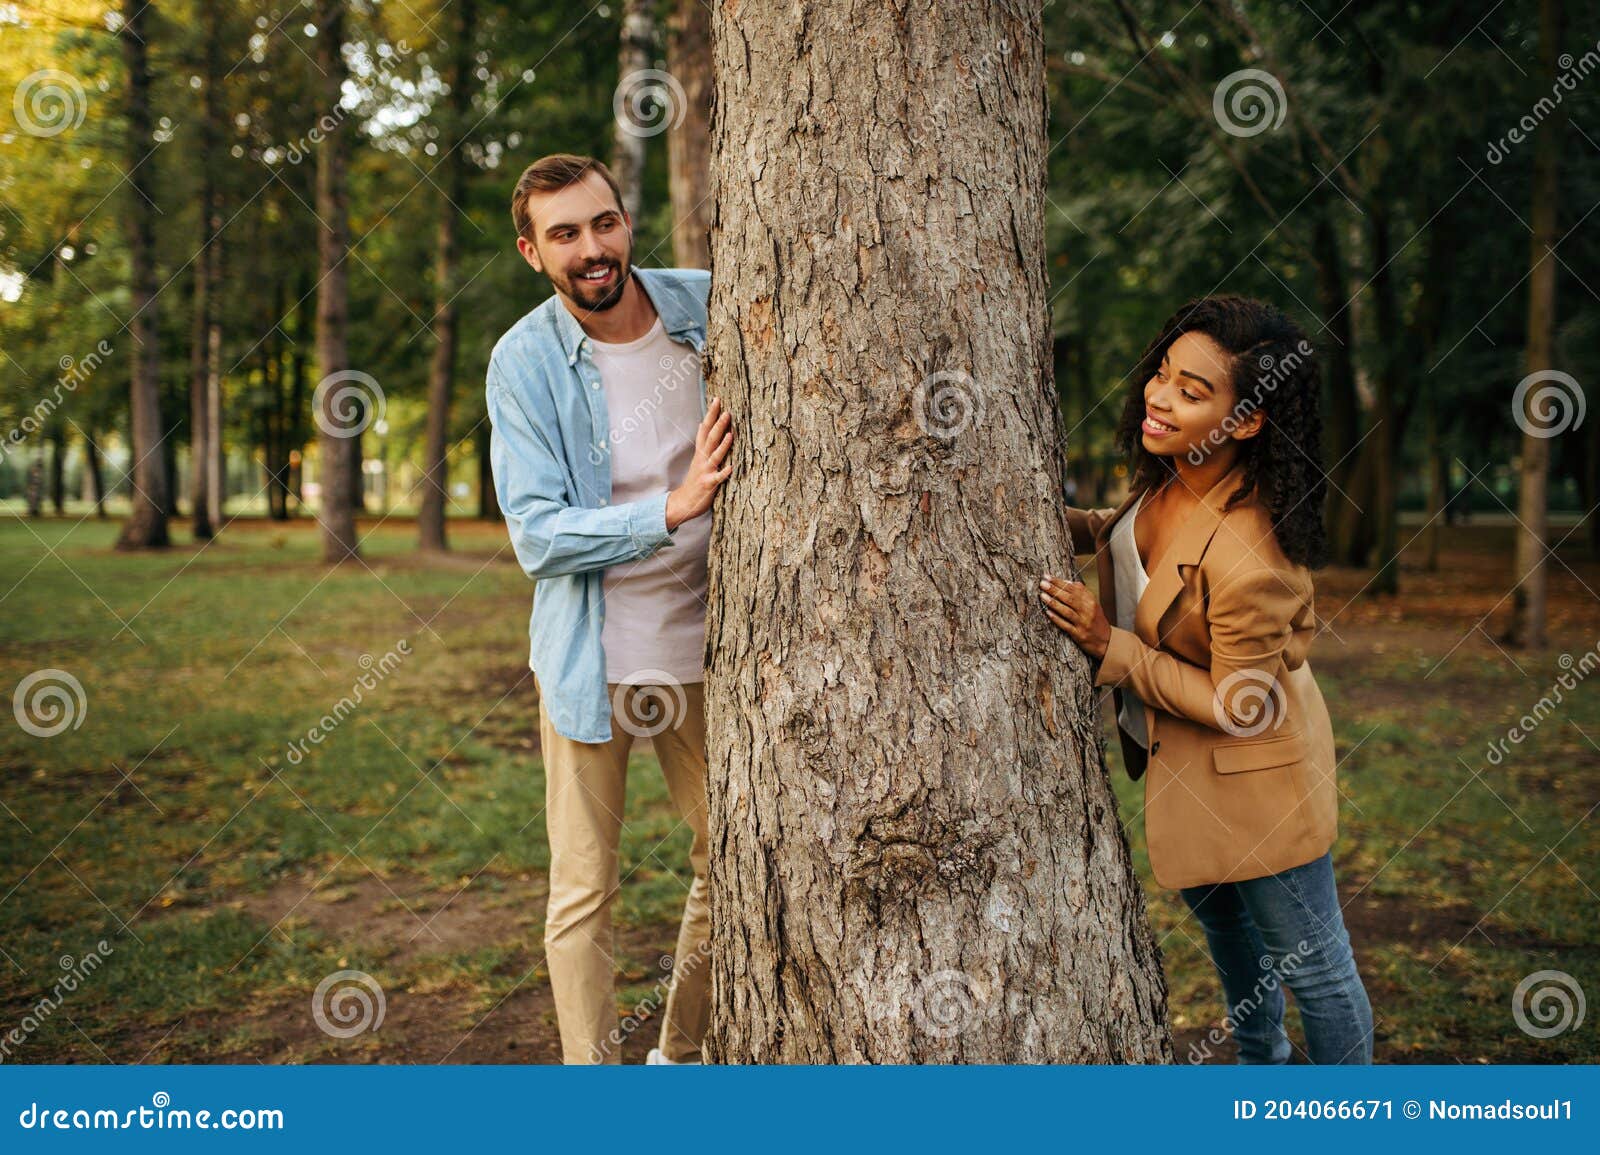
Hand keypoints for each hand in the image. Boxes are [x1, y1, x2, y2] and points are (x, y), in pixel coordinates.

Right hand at [666, 397, 733, 528]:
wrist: (683, 502)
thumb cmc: (694, 481)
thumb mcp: (697, 459)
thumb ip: (702, 444)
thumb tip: (701, 426)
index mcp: (700, 452)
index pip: (705, 429)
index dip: (710, 414)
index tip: (717, 400)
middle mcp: (702, 459)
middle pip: (710, 438)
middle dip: (718, 425)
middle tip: (727, 411)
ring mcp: (705, 471)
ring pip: (714, 455)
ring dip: (723, 445)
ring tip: (731, 433)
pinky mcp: (708, 484)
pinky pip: (717, 478)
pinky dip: (724, 472)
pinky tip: (732, 467)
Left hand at [1039, 573, 1110, 659]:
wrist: (1106, 641)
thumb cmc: (1095, 620)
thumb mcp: (1092, 604)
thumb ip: (1081, 593)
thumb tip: (1066, 582)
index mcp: (1091, 601)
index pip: (1074, 588)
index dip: (1059, 582)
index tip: (1047, 577)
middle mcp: (1088, 611)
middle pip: (1070, 598)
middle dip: (1055, 590)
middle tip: (1042, 583)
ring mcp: (1084, 623)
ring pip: (1067, 611)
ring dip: (1054, 603)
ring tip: (1042, 595)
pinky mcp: (1079, 634)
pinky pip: (1066, 625)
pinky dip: (1057, 619)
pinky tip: (1048, 613)